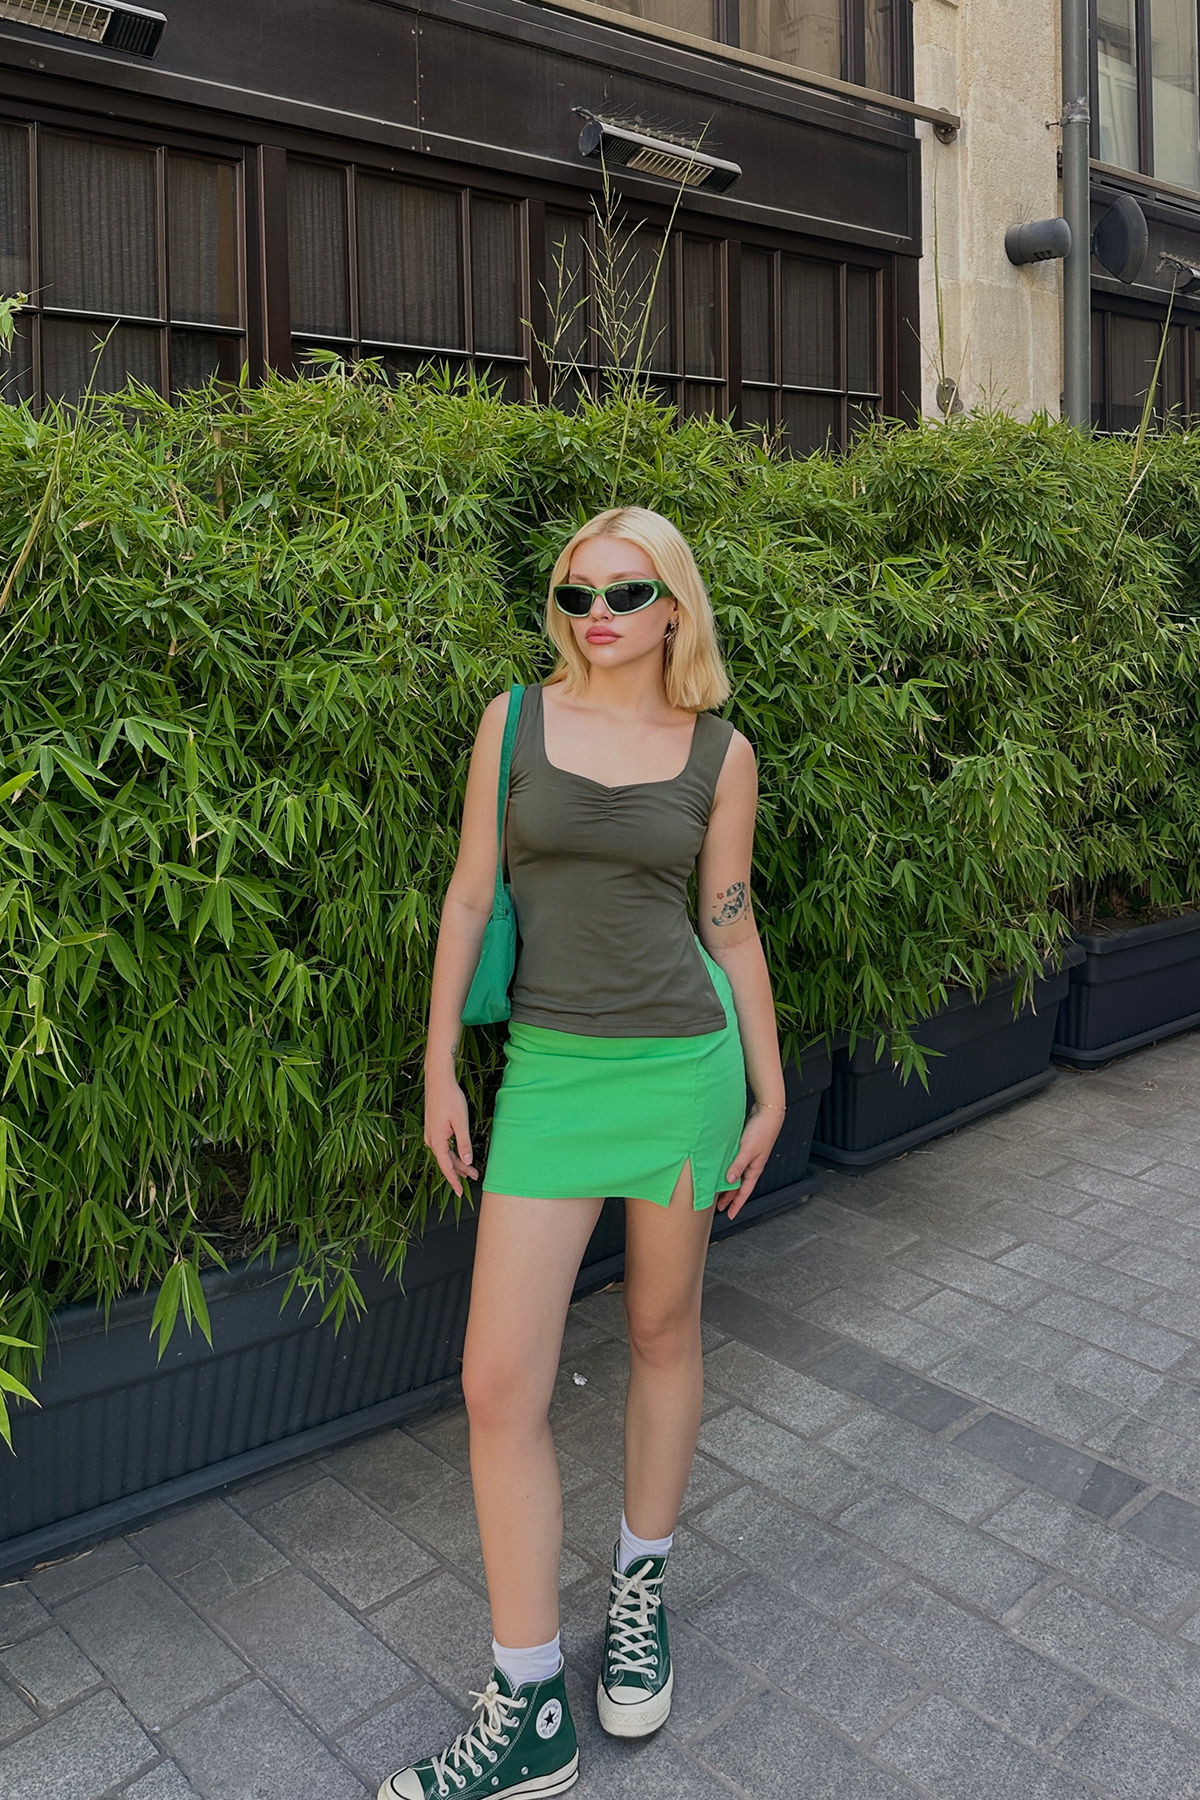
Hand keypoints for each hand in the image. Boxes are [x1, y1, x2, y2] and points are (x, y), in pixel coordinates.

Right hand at [424, 1072, 478, 1197]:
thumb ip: (464, 1143)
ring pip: (445, 1153)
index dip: (454, 1181)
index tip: (460, 1193)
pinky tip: (460, 1153)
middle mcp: (431, 1140)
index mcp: (437, 1141)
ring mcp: (431, 1134)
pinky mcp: (433, 1128)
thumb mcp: (461, 1122)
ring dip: (458, 1161)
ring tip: (471, 1169)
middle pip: (446, 1161)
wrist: (438, 1080)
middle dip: (460, 1171)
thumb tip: (467, 1161)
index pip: (446, 1167)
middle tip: (475, 1177)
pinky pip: (443, 1146)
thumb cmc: (450, 1099)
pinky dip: (453, 1152)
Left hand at [716, 1104, 783, 1220]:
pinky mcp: (744, 1147)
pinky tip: (721, 1168)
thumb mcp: (747, 1150)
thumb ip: (738, 1165)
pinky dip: (728, 1169)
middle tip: (718, 1206)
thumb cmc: (761, 1130)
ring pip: (736, 1175)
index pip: (744, 1191)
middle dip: (730, 1197)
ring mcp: (749, 1156)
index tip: (730, 1215)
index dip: (737, 1204)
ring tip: (717, 1191)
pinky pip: (735, 1163)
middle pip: (739, 1185)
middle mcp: (752, 1164)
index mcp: (755, 1168)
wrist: (768, 1112)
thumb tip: (729, 1181)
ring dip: (727, 1183)